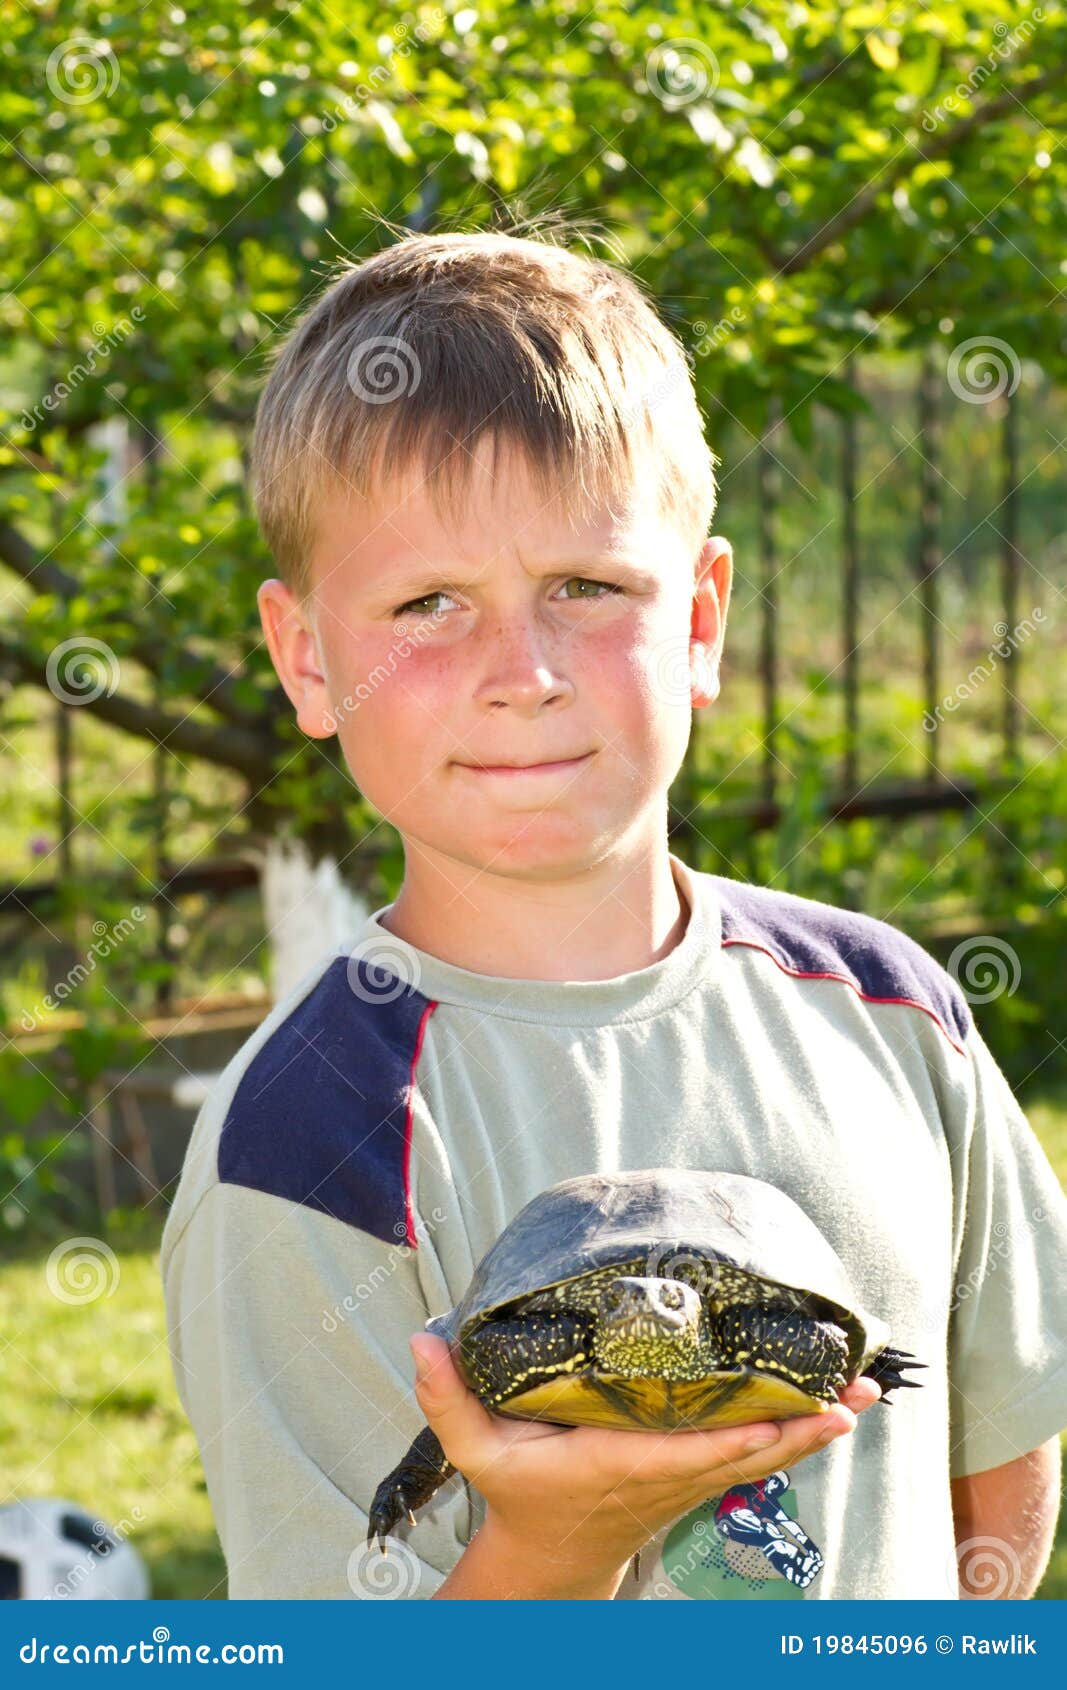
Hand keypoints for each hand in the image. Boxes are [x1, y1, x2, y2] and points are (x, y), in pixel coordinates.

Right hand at [410, 1333, 880, 1586]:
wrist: (550, 1561)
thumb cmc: (520, 1495)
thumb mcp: (477, 1452)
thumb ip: (449, 1397)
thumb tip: (420, 1339)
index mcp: (620, 1465)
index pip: (688, 1451)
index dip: (739, 1435)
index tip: (785, 1413)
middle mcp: (667, 1475)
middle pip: (747, 1452)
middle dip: (802, 1427)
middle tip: (854, 1397)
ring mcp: (691, 1480)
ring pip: (763, 1454)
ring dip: (813, 1427)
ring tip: (863, 1394)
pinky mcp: (701, 1476)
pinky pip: (758, 1453)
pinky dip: (798, 1431)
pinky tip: (833, 1405)